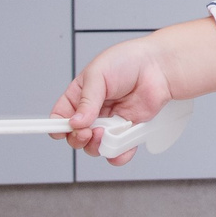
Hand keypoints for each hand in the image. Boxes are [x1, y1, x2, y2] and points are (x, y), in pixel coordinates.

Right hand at [50, 37, 174, 162]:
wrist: (158, 66)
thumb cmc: (127, 61)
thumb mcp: (98, 75)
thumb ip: (86, 101)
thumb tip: (75, 123)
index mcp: (79, 96)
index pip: (60, 116)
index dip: (57, 126)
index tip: (62, 130)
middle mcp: (92, 112)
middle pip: (75, 136)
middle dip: (78, 138)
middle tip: (87, 131)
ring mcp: (110, 123)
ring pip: (94, 147)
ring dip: (96, 146)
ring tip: (105, 133)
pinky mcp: (128, 131)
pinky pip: (118, 151)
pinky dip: (117, 154)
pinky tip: (119, 146)